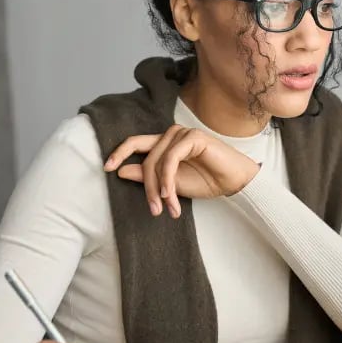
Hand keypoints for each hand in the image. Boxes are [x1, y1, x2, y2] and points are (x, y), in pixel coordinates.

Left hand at [103, 124, 259, 217]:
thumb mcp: (171, 185)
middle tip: (153, 209)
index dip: (119, 153)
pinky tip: (171, 195)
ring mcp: (182, 134)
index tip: (107, 168)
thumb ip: (149, 177)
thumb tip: (121, 171)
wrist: (234, 182)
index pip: (135, 143)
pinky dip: (168, 179)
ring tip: (167, 208)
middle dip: (147, 186)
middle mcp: (171, 135)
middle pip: (145, 158)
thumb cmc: (206, 181)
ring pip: (157, 161)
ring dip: (160, 188)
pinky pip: (171, 159)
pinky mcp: (193, 137)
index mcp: (164, 144)